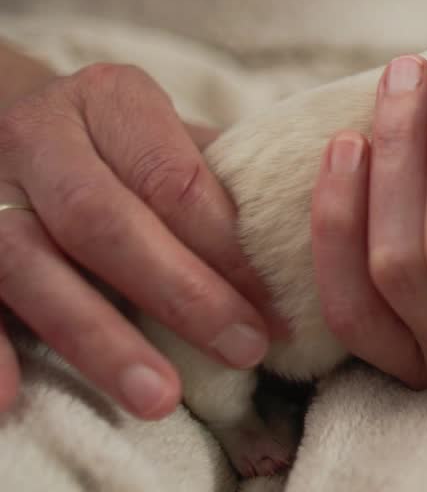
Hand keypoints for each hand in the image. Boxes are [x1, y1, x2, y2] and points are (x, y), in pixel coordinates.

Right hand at [0, 63, 284, 418]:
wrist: (2, 116)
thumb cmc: (116, 142)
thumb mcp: (165, 133)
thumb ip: (223, 173)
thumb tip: (324, 226)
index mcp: (107, 98)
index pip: (172, 178)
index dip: (225, 249)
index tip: (275, 309)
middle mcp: (38, 136)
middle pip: (105, 221)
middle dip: (180, 293)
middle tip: (244, 350)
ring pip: (32, 265)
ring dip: (98, 337)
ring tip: (159, 398)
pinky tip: (15, 398)